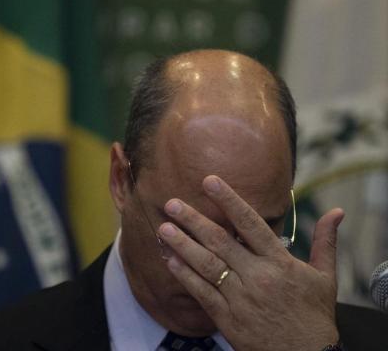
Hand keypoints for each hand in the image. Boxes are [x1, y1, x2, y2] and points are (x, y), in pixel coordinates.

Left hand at [158, 175, 344, 350]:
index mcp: (279, 262)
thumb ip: (326, 241)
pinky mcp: (228, 319)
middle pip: (220, 242)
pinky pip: (202, 293)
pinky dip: (185, 276)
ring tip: (163, 228)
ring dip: (182, 245)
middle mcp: (257, 277)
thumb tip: (337, 212)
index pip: (250, 223)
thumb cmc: (314, 315)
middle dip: (194, 220)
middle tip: (172, 203)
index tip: (209, 181)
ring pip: (206, 265)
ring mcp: (240, 298)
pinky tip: (169, 260)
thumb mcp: (326, 276)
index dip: (229, 200)